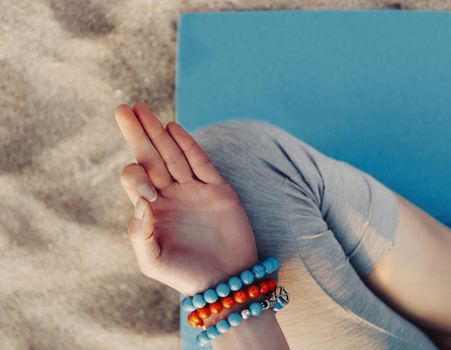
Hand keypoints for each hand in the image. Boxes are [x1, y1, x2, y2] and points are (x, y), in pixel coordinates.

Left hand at [115, 103, 257, 295]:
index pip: (136, 180)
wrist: (225, 281)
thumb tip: (140, 201)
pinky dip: (187, 145)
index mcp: (152, 210)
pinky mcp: (217, 190)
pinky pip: (200, 162)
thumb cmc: (184, 274)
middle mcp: (171, 195)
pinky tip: (172, 128)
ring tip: (142, 111)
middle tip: (123, 109)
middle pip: (150, 158)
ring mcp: (194, 190)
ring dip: (158, 132)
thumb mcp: (153, 261)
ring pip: (173, 154)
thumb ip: (140, 234)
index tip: (145, 188)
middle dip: (137, 134)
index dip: (135, 175)